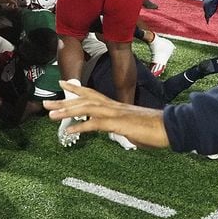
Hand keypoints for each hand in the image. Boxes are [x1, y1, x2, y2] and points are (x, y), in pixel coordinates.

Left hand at [43, 81, 171, 148]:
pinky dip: (81, 126)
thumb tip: (118, 133)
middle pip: (84, 99)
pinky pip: (96, 123)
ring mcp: (115, 113)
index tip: (62, 85)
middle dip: (64, 101)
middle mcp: (113, 106)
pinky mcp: (119, 123)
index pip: (93, 94)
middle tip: (46, 104)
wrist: (171, 127)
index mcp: (116, 106)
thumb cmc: (155, 130)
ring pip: (86, 108)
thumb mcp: (133, 128)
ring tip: (51, 115)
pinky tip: (69, 131)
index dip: (77, 89)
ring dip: (67, 111)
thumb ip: (122, 129)